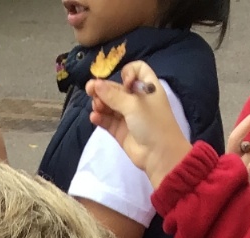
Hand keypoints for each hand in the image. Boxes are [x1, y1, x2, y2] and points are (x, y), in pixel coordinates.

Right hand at [86, 61, 191, 189]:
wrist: (160, 155)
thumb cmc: (152, 123)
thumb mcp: (134, 105)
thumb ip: (113, 95)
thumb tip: (95, 84)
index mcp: (147, 88)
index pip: (137, 70)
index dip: (128, 72)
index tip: (124, 82)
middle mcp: (137, 100)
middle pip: (117, 88)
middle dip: (104, 89)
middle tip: (90, 90)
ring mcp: (128, 116)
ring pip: (110, 105)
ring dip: (100, 103)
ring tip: (96, 107)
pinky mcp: (120, 131)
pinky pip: (107, 121)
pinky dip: (100, 118)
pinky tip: (94, 117)